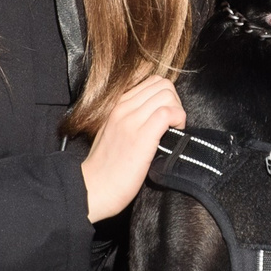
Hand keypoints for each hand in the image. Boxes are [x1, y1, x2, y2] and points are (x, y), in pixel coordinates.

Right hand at [82, 76, 185, 221]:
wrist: (92, 189)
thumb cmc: (106, 168)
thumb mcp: (112, 133)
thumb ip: (129, 119)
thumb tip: (154, 115)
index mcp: (116, 105)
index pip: (151, 82)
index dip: (165, 97)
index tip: (165, 117)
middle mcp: (123, 108)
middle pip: (162, 84)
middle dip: (175, 101)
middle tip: (173, 123)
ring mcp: (131, 121)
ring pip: (167, 94)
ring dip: (178, 110)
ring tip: (173, 130)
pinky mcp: (141, 136)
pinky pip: (168, 112)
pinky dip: (178, 119)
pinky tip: (174, 134)